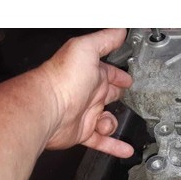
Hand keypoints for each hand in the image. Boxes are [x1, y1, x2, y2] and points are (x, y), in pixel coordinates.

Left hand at [40, 29, 133, 157]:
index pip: (109, 73)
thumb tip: (120, 30)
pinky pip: (103, 141)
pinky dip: (115, 146)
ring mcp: (86, 114)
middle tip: (133, 101)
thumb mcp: (86, 49)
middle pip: (110, 96)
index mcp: (91, 74)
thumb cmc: (63, 78)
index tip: (130, 78)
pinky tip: (125, 149)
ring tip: (110, 123)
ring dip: (113, 123)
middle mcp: (88, 93)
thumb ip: (105, 40)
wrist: (47, 109)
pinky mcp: (83, 132)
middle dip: (120, 97)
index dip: (120, 75)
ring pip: (108, 121)